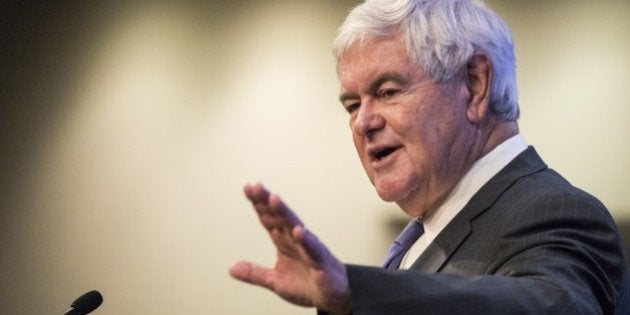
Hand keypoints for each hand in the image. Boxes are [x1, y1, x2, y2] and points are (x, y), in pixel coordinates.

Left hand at [229, 183, 351, 312]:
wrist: (331, 297)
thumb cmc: (307, 284)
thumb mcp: (274, 281)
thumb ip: (254, 273)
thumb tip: (231, 268)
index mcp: (284, 242)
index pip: (269, 219)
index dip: (259, 205)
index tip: (248, 188)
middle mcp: (295, 240)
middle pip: (279, 217)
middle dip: (267, 202)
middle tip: (256, 187)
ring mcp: (308, 248)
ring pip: (294, 227)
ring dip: (284, 213)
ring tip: (274, 199)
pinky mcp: (320, 261)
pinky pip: (312, 249)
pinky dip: (305, 240)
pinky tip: (298, 231)